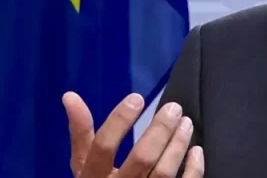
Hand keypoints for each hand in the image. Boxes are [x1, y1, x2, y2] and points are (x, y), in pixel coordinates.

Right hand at [63, 91, 203, 176]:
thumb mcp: (84, 164)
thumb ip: (81, 133)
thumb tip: (70, 96)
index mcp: (92, 177)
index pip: (103, 147)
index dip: (119, 121)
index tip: (137, 98)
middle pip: (141, 158)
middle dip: (160, 130)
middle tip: (174, 108)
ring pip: (163, 172)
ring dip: (178, 144)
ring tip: (186, 122)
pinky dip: (193, 168)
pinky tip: (196, 150)